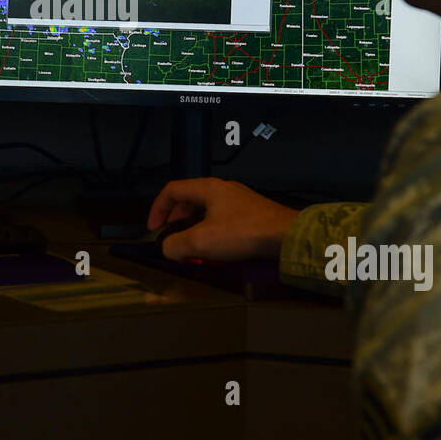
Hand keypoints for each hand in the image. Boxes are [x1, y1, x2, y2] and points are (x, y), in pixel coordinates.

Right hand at [147, 177, 301, 261]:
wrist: (286, 235)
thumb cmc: (243, 233)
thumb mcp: (201, 242)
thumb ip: (175, 245)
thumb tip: (167, 248)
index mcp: (208, 188)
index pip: (172, 190)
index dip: (158, 208)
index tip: (154, 228)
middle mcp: (223, 190)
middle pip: (189, 200)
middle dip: (176, 221)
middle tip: (172, 240)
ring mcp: (239, 201)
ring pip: (207, 212)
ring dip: (194, 229)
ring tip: (193, 248)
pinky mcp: (252, 214)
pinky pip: (223, 220)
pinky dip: (212, 233)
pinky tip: (216, 250)